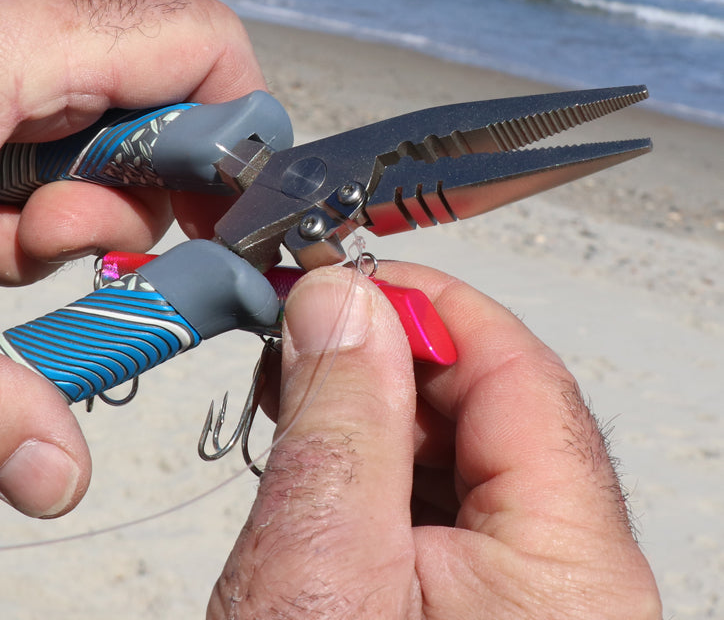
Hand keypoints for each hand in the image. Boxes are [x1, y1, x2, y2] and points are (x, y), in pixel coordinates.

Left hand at [0, 0, 264, 516]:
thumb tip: (55, 475)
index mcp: (26, 46)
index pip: (206, 48)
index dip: (237, 137)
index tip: (222, 228)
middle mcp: (25, 48)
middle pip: (161, 125)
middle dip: (125, 214)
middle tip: (53, 254)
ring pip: (98, 164)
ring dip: (59, 231)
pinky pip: (40, 179)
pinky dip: (13, 228)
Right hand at [209, 264, 661, 617]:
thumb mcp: (319, 571)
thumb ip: (339, 422)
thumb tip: (343, 302)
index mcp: (566, 571)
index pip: (520, 376)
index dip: (430, 308)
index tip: (345, 279)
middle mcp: (567, 579)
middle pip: (496, 407)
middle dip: (392, 357)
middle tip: (304, 337)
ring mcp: (526, 594)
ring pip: (461, 449)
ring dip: (375, 407)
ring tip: (298, 398)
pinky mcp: (479, 603)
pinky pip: (438, 500)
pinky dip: (374, 462)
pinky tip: (323, 455)